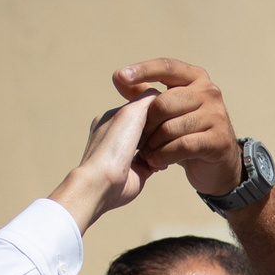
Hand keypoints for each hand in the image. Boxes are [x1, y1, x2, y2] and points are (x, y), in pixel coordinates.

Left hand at [47, 96, 155, 230]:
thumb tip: (161, 93)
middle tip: (170, 131)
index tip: (168, 111)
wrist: (104, 181)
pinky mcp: (137, 172)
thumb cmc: (114, 145)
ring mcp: (126, 154)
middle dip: (161, 128)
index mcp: (111, 119)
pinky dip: (162, 160)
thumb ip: (147, 100)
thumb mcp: (131, 113)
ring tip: (168, 146)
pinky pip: (155, 161)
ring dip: (162, 145)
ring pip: (153, 144)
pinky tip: (166, 162)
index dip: (156, 108)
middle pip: (148, 125)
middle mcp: (117, 135)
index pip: (139, 107)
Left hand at [117, 59, 245, 198]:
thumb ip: (144, 94)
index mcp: (195, 77)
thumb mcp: (166, 109)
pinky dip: (164, 155)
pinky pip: (183, 145)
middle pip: (163, 103)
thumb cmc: (187, 132)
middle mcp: (209, 92)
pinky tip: (156, 161)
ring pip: (171, 127)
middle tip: (137, 140)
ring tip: (146, 153)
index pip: (166, 67)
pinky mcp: (219, 140)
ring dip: (153, 144)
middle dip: (145, 124)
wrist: (217, 164)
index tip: (120, 76)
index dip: (142, 70)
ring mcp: (217, 115)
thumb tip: (119, 78)